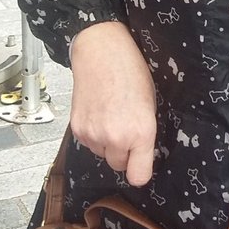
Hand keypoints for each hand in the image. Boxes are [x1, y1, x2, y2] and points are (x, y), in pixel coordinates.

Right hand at [70, 22, 156, 185]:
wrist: (101, 51)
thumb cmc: (130, 70)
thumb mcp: (151, 103)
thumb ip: (146, 133)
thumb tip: (141, 154)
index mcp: (141, 132)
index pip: (139, 176)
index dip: (140, 170)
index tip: (141, 163)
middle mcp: (116, 138)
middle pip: (119, 166)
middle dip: (124, 153)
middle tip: (126, 129)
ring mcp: (94, 135)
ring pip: (102, 154)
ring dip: (107, 143)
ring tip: (111, 115)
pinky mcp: (77, 129)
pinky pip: (89, 144)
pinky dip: (93, 134)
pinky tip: (99, 113)